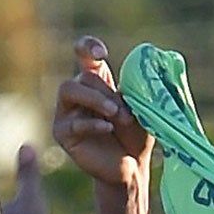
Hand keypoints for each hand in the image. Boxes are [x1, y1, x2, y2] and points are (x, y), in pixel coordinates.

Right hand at [54, 36, 151, 187]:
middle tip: (125, 113)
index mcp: (97, 81)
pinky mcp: (63, 133)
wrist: (131, 166)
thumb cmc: (138, 133)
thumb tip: (150, 59)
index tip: (102, 54)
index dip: (88, 47)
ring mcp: (67, 113)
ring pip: (69, 89)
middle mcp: (79, 94)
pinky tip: (108, 129)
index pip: (84, 54)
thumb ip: (142, 82)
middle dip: (107, 93)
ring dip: (96, 100)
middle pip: (84, 77)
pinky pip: (72, 121)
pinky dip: (92, 123)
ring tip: (116, 116)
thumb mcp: (145, 102)